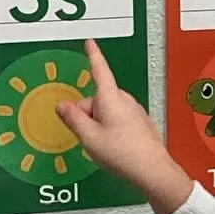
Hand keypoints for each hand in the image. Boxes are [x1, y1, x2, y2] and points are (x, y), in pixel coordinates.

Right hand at [57, 41, 193, 213]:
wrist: (152, 171)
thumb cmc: (123, 154)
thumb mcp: (88, 137)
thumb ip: (73, 119)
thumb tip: (62, 105)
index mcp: (110, 98)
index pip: (99, 70)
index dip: (92, 55)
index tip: (90, 42)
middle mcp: (125, 100)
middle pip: (97, 98)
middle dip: (87, 113)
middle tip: (89, 135)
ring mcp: (135, 112)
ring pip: (107, 111)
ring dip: (99, 124)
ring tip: (104, 145)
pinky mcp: (140, 123)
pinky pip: (118, 121)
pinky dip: (111, 130)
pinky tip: (115, 148)